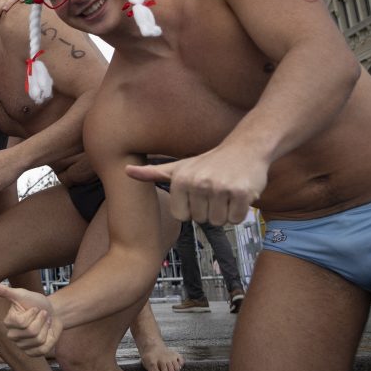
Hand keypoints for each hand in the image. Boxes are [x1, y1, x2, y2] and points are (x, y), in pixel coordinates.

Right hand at [0, 279, 62, 356]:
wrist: (52, 311)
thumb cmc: (35, 302)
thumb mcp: (21, 294)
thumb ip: (4, 290)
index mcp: (8, 323)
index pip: (22, 322)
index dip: (33, 313)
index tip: (35, 308)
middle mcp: (13, 336)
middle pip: (31, 332)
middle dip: (41, 320)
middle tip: (41, 314)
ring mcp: (23, 346)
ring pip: (39, 340)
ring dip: (46, 327)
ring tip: (45, 322)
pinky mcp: (33, 353)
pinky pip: (43, 349)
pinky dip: (50, 339)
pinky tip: (47, 332)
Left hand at [125, 146, 267, 225]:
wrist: (245, 148)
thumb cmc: (209, 162)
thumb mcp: (178, 167)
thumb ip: (152, 172)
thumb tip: (126, 170)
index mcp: (180, 180)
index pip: (182, 217)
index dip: (192, 209)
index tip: (197, 194)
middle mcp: (198, 183)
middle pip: (201, 220)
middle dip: (209, 210)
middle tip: (215, 191)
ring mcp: (220, 188)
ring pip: (218, 222)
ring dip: (224, 212)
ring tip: (225, 192)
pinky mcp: (241, 193)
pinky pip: (236, 219)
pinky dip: (239, 212)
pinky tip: (238, 194)